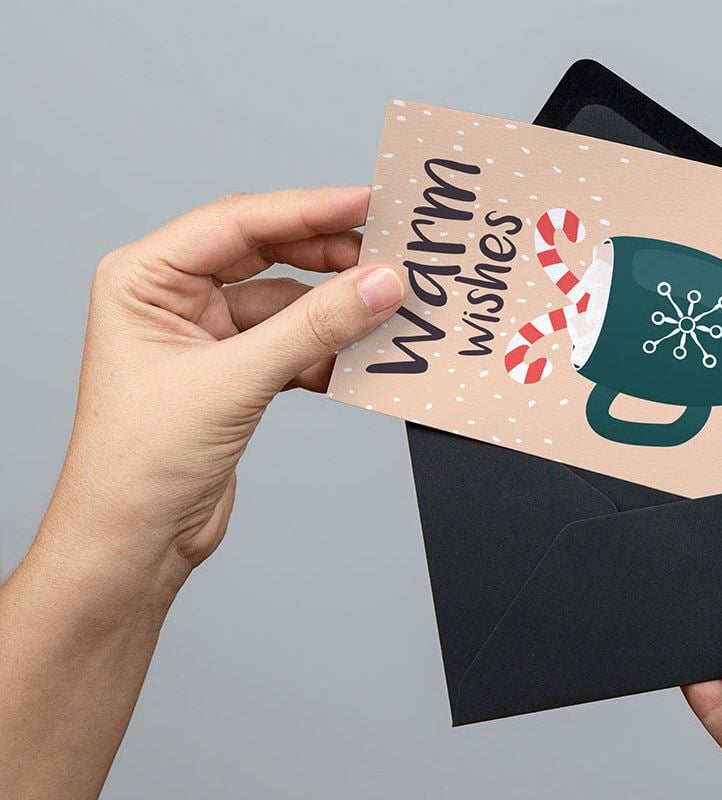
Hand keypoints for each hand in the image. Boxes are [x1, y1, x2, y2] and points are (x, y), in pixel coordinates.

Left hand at [40, 186, 404, 584]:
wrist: (133, 543)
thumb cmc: (141, 462)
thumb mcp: (234, 382)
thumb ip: (314, 328)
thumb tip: (380, 284)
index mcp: (144, 278)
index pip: (238, 223)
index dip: (308, 209)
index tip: (368, 203)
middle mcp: (171, 298)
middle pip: (267, 254)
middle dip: (328, 256)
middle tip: (390, 254)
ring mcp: (204, 336)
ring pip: (287, 302)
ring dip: (334, 309)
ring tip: (387, 307)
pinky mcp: (233, 374)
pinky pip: (293, 343)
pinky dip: (327, 351)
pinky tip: (360, 360)